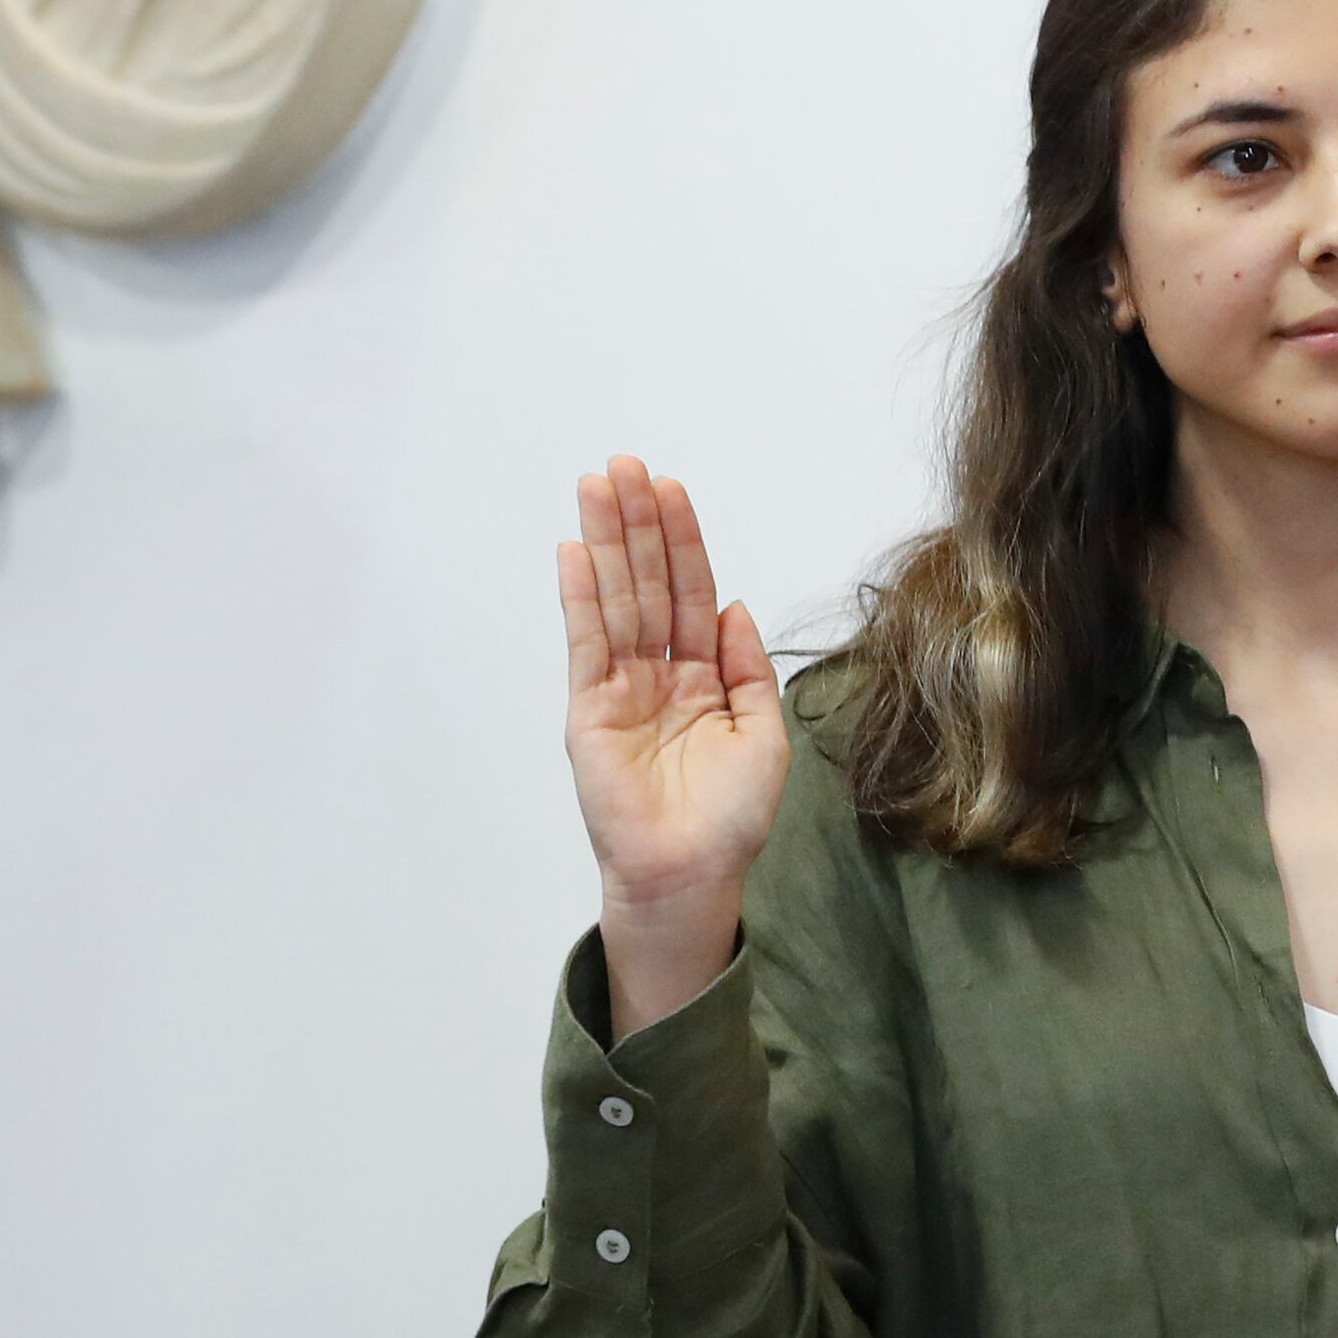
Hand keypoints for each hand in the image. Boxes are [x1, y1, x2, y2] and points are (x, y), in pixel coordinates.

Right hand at [562, 459, 787, 1033]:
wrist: (691, 874)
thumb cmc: (731, 818)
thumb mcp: (763, 735)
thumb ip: (748, 669)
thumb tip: (733, 607)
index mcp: (703, 676)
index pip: (690, 592)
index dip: (683, 541)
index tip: (671, 488)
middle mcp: (658, 673)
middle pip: (646, 583)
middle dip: (637, 523)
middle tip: (624, 464)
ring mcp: (620, 689)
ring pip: (615, 600)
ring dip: (605, 542)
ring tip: (596, 486)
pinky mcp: (589, 711)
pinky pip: (585, 643)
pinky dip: (580, 597)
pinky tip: (574, 552)